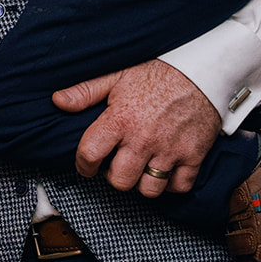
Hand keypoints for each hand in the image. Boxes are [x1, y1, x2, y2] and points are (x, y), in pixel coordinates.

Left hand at [54, 59, 220, 196]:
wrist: (202, 72)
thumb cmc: (155, 73)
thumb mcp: (116, 76)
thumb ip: (85, 92)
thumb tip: (58, 101)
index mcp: (120, 120)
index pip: (90, 154)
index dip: (83, 165)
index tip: (86, 165)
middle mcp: (143, 139)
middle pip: (120, 180)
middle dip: (113, 176)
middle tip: (116, 164)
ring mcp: (170, 150)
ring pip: (149, 189)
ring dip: (141, 183)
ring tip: (139, 168)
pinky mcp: (194, 156)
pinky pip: (179, 187)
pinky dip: (171, 184)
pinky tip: (164, 169)